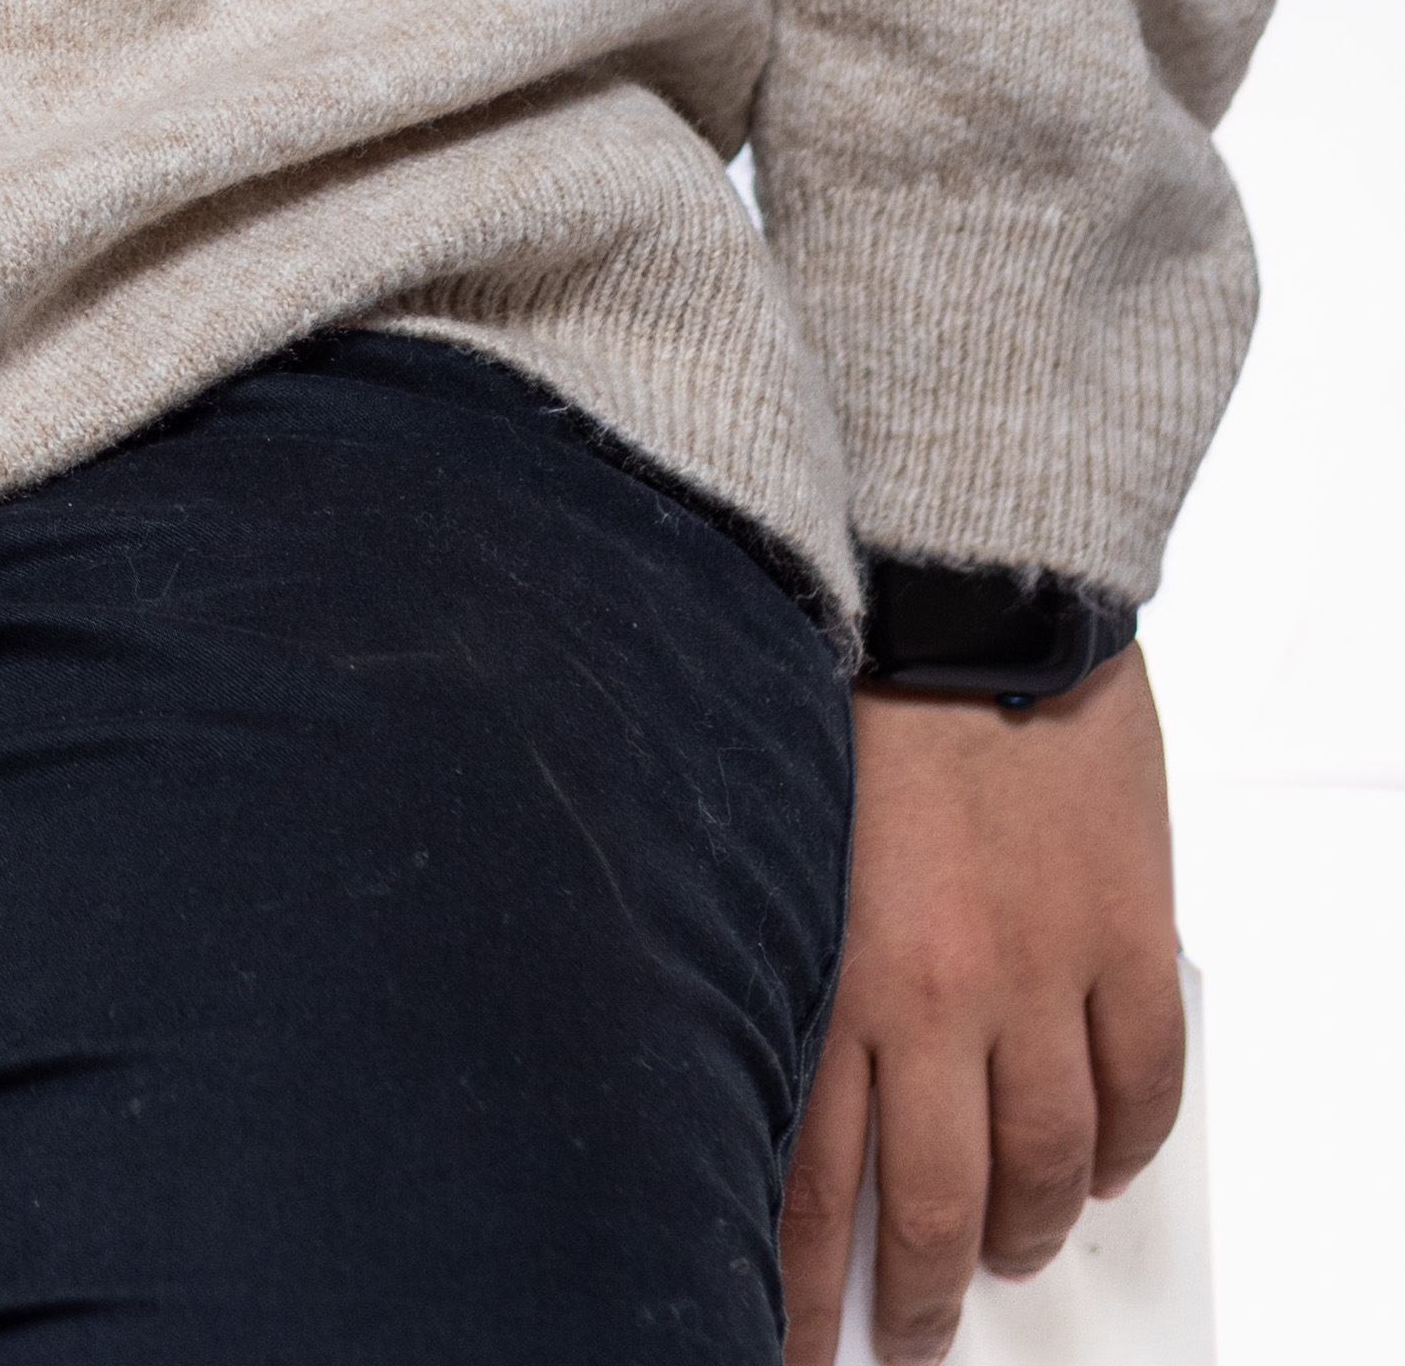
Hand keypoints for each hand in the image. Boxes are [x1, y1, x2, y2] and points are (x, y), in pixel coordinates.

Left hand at [778, 652, 1181, 1365]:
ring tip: (998, 1257)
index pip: (805, 1177)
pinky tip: (1093, 1169)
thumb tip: (741, 1076)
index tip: (791, 1343)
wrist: (954, 589)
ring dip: (1021, 1228)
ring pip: (1046, 1164)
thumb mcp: (755, 840)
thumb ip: (762, 958)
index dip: (800, 1280)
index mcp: (825, 968)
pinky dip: (1120, 1146)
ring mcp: (1044, 974)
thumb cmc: (833, 693)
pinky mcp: (1129, 940)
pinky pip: (1139, 1089)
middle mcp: (936, 993)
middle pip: (930, 1198)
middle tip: (910, 1341)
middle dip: (916, 1291)